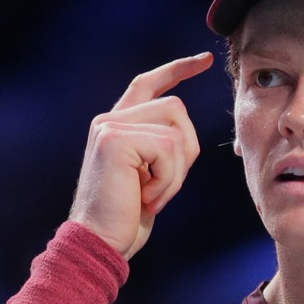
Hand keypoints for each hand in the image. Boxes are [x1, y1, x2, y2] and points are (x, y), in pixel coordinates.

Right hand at [68, 52, 213, 258]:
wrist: (99, 243)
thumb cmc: (127, 217)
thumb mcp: (151, 176)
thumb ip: (162, 148)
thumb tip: (185, 133)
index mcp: (118, 125)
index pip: (149, 83)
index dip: (178, 70)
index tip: (204, 60)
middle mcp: (110, 119)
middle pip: (176, 107)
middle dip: (186, 150)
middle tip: (164, 186)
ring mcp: (109, 126)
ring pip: (175, 130)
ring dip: (176, 171)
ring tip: (153, 195)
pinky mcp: (114, 139)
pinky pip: (168, 148)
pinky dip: (168, 179)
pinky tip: (147, 198)